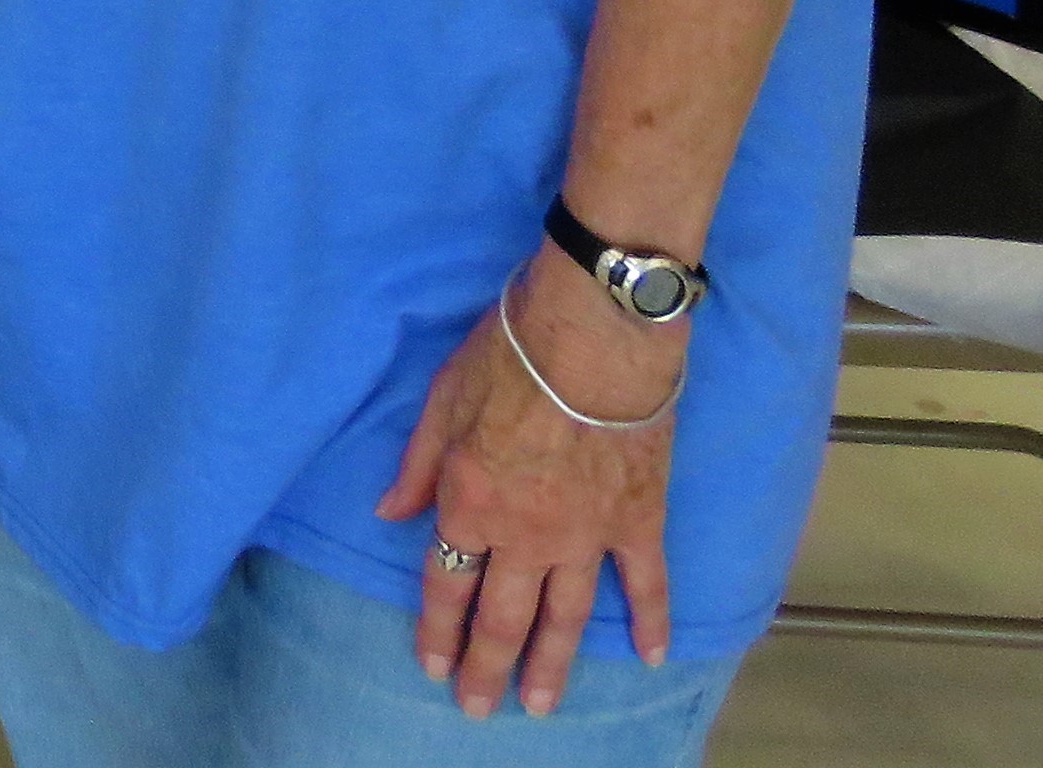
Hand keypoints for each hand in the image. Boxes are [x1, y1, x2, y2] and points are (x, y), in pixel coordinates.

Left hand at [372, 244, 682, 715]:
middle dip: (486, 667)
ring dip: (550, 665)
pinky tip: (652, 657)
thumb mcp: (441, 399)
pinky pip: (646, 584)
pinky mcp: (638, 521)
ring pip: (565, 617)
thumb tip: (391, 514)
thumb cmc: (509, 353)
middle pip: (502, 617)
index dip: (437, 631)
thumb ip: (417, 464)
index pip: (447, 585)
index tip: (433, 667)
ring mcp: (586, 536)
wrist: (593, 334)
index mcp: (470, 504)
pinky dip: (651, 622)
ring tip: (539, 705)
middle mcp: (525, 536)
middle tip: (478, 708)